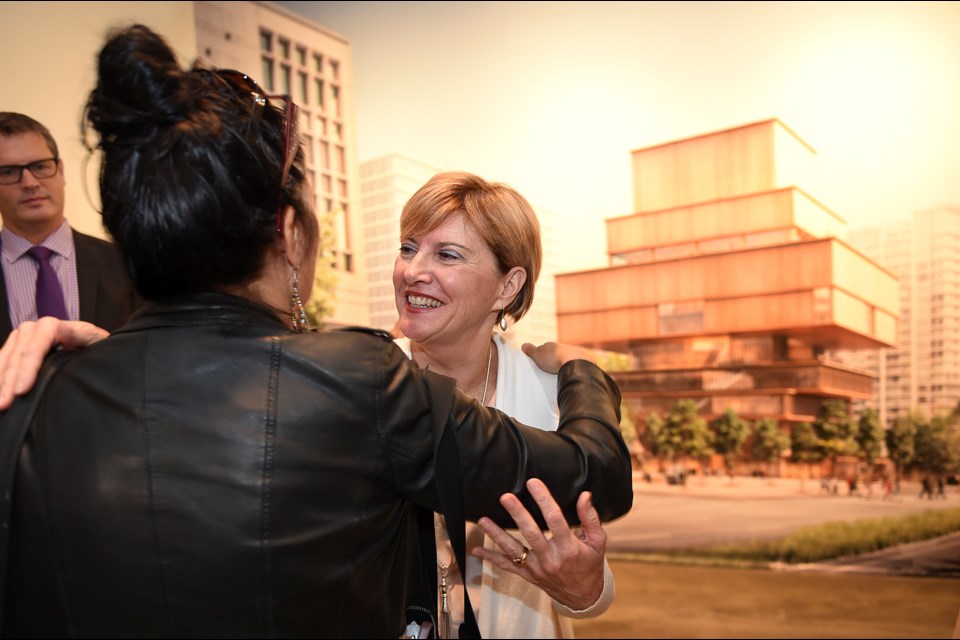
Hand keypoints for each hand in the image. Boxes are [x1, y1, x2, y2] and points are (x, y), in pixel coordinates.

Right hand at [0, 318, 108, 409]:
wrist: (88, 342)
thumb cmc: (92, 343)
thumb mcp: (92, 338)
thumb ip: (79, 335)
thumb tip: (62, 329)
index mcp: (49, 326)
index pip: (33, 350)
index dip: (26, 371)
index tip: (22, 391)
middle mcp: (30, 329)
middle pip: (15, 359)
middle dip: (8, 383)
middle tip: (3, 405)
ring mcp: (19, 337)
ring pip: (4, 362)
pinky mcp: (12, 346)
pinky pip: (0, 363)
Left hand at [472, 478, 605, 610]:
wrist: (584, 597)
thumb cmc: (590, 565)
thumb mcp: (598, 542)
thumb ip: (590, 518)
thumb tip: (585, 495)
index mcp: (569, 548)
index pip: (555, 520)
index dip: (544, 500)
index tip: (533, 483)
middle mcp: (551, 559)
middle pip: (531, 534)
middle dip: (518, 514)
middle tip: (506, 497)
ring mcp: (537, 569)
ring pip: (514, 550)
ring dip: (496, 535)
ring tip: (483, 520)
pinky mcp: (528, 575)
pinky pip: (507, 566)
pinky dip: (491, 558)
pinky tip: (477, 549)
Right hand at [521, 341, 596, 373]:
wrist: (575, 363)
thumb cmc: (554, 360)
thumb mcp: (537, 355)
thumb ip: (530, 350)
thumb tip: (523, 345)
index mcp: (551, 345)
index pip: (544, 348)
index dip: (541, 355)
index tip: (540, 362)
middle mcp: (563, 346)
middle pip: (556, 352)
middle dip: (554, 358)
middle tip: (550, 369)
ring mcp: (574, 352)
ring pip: (567, 357)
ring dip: (564, 363)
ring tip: (561, 373)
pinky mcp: (584, 360)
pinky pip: (577, 363)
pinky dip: (574, 367)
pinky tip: (572, 373)